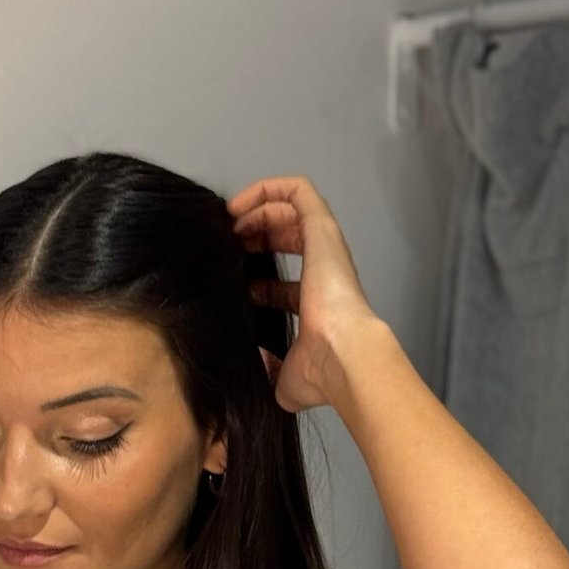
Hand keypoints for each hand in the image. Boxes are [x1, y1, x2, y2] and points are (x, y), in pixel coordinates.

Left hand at [226, 176, 381, 411]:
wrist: (342, 355)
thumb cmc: (319, 369)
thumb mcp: (283, 379)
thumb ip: (268, 372)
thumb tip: (255, 367)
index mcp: (315, 306)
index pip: (283, 286)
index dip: (255, 279)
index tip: (230, 282)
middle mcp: (322, 273)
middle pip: (287, 242)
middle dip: (254, 238)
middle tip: (226, 247)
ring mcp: (324, 248)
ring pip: (293, 210)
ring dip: (258, 211)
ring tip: (229, 222)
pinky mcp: (321, 227)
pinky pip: (298, 190)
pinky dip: (267, 189)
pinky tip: (239, 204)